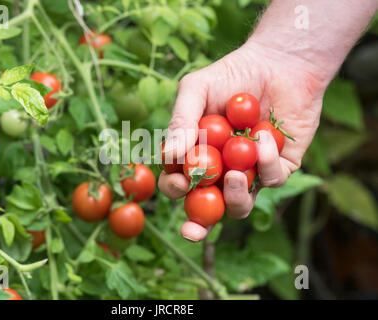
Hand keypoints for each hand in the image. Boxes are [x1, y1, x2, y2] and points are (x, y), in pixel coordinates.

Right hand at [158, 41, 326, 240]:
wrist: (277, 62)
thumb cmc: (231, 75)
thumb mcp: (197, 90)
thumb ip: (181, 120)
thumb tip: (168, 155)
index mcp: (196, 156)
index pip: (178, 182)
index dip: (174, 189)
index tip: (179, 182)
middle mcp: (220, 170)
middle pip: (206, 208)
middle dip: (198, 224)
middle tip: (194, 229)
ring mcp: (250, 173)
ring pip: (240, 205)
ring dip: (235, 198)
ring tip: (235, 175)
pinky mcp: (279, 168)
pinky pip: (272, 180)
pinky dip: (267, 163)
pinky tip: (262, 137)